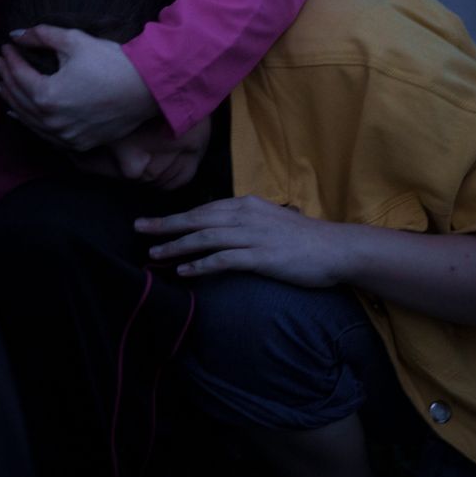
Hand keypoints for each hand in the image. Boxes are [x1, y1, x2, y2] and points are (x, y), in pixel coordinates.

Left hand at [0, 25, 158, 151]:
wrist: (148, 88)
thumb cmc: (112, 62)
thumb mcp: (74, 40)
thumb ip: (41, 36)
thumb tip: (16, 35)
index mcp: (46, 96)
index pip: (19, 75)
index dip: (10, 59)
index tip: (6, 46)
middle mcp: (51, 121)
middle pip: (19, 99)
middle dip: (6, 79)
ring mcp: (65, 136)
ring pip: (28, 120)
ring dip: (13, 102)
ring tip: (2, 88)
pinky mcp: (78, 142)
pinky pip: (46, 135)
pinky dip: (31, 123)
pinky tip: (23, 115)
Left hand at [135, 196, 348, 286]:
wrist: (336, 249)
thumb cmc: (304, 238)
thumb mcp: (270, 221)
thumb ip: (245, 222)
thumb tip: (222, 229)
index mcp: (246, 205)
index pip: (204, 209)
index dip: (176, 216)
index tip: (153, 221)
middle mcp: (246, 215)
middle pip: (197, 218)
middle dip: (166, 225)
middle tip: (139, 228)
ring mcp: (253, 235)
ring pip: (205, 237)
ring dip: (177, 246)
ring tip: (154, 253)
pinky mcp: (261, 256)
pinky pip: (224, 259)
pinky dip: (201, 264)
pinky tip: (184, 271)